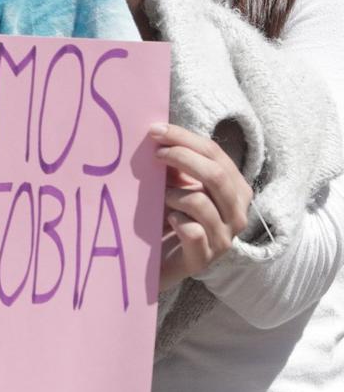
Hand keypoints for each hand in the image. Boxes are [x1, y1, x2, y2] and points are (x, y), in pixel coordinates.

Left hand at [155, 122, 252, 288]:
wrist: (159, 261)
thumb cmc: (169, 215)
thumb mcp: (177, 185)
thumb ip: (176, 163)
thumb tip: (159, 133)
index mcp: (235, 190)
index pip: (215, 154)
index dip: (185, 138)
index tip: (155, 131)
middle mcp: (237, 214)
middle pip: (215, 175)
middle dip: (181, 157)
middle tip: (154, 154)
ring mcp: (224, 239)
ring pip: (200, 202)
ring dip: (173, 194)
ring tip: (162, 198)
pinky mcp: (205, 258)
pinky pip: (190, 230)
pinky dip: (174, 219)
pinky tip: (167, 221)